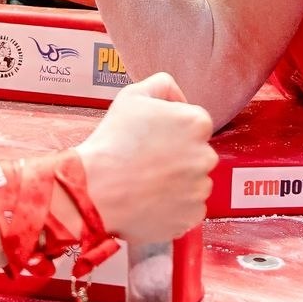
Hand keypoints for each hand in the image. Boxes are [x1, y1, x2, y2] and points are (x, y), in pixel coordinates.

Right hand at [76, 73, 215, 242]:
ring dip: (176, 183)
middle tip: (146, 161)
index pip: (195, 125)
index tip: (152, 139)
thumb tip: (178, 97)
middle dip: (177, 157)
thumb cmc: (112, 142)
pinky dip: (173, 207)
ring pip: (193, 182)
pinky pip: (187, 209)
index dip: (172, 131)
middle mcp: (206, 156)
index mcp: (197, 123)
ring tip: (144, 183)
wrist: (96, 190)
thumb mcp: (132, 96)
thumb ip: (162, 85)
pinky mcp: (192, 216)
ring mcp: (200, 189)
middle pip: (197, 154)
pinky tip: (149, 200)